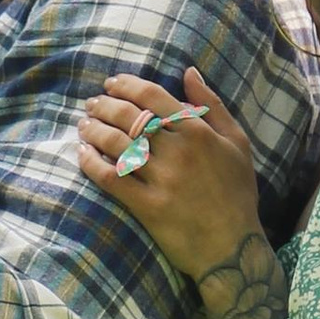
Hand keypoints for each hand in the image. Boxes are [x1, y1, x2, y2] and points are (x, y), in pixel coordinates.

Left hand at [79, 67, 262, 278]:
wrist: (233, 246)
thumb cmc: (236, 193)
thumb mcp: (237, 143)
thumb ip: (212, 105)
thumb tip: (189, 72)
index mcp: (198, 132)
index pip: (153, 97)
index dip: (126, 86)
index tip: (111, 84)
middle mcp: (178, 151)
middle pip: (129, 117)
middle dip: (104, 105)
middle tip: (92, 104)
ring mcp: (161, 179)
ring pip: (116, 144)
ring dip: (94, 130)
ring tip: (84, 125)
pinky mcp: (147, 206)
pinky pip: (111, 178)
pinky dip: (92, 162)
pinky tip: (83, 153)